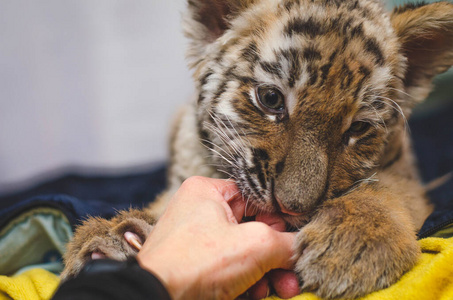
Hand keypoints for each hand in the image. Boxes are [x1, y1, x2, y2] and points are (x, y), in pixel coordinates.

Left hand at [136, 176, 296, 299]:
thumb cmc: (195, 264)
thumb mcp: (254, 246)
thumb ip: (286, 242)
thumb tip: (302, 246)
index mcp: (209, 191)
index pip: (259, 199)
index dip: (283, 220)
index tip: (299, 240)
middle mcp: (201, 211)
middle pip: (253, 229)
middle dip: (276, 256)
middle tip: (294, 273)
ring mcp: (197, 239)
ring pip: (244, 251)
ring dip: (266, 272)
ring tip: (281, 289)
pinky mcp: (196, 264)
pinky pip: (230, 267)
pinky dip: (247, 281)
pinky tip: (257, 294)